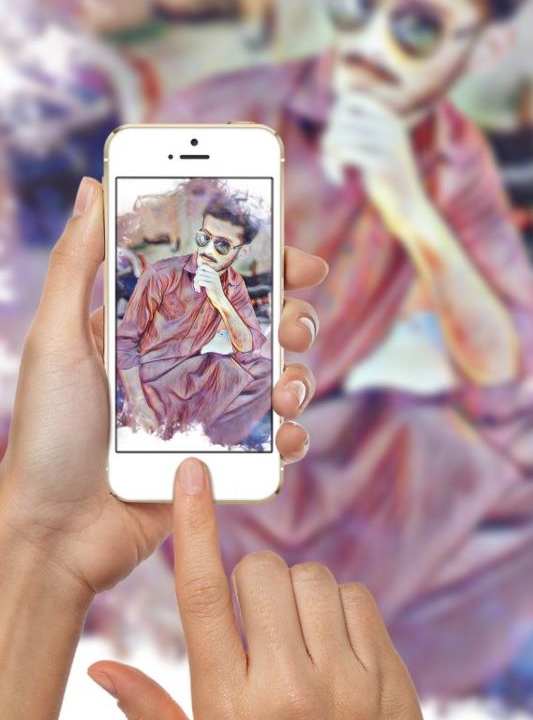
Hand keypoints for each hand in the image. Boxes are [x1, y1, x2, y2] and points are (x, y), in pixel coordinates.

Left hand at [0, 177, 327, 598]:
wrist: (55, 534)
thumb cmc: (47, 433)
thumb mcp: (53, 339)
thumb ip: (75, 264)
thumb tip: (92, 186)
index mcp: (152, 324)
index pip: (215, 276)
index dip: (260, 257)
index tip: (291, 246)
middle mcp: (187, 359)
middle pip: (260, 321)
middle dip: (292, 313)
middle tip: (295, 320)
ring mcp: (209, 407)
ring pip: (278, 373)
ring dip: (299, 372)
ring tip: (287, 386)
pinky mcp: (223, 455)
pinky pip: (274, 436)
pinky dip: (292, 432)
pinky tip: (285, 434)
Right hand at [88, 459, 427, 719]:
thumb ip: (153, 714)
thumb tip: (100, 668)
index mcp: (228, 706)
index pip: (201, 597)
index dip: (194, 527)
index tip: (192, 473)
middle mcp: (285, 689)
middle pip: (261, 572)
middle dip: (255, 581)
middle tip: (260, 622)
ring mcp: (343, 682)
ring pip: (312, 577)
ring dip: (299, 594)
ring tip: (299, 639)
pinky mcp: (387, 677)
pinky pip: (357, 597)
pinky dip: (341, 609)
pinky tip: (335, 646)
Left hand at [194, 257, 225, 301]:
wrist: (219, 299)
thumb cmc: (213, 290)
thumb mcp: (211, 280)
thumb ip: (205, 275)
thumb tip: (197, 268)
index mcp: (214, 273)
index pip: (203, 266)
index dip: (198, 271)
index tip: (198, 277)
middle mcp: (214, 275)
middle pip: (199, 272)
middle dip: (195, 279)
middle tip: (196, 285)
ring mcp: (213, 280)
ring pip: (199, 277)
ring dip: (195, 284)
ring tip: (197, 289)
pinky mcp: (211, 285)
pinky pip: (200, 282)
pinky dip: (197, 287)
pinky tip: (199, 291)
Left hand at [322, 93, 425, 226]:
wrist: (408, 206)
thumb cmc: (384, 178)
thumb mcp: (375, 146)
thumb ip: (359, 128)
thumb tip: (335, 110)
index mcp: (391, 119)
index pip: (352, 99)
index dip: (335, 115)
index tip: (337, 138)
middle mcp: (391, 127)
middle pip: (340, 119)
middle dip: (329, 139)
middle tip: (331, 159)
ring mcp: (388, 144)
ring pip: (338, 135)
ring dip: (328, 155)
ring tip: (334, 170)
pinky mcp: (381, 163)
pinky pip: (342, 152)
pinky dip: (333, 166)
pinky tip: (339, 179)